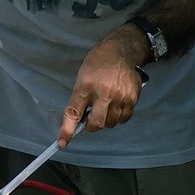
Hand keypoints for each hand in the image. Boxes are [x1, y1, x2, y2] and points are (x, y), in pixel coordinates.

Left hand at [58, 25, 146, 147]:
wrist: (121, 51)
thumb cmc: (98, 63)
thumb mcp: (83, 76)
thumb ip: (81, 98)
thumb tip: (79, 120)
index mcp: (85, 85)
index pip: (73, 112)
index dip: (67, 130)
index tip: (62, 143)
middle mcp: (103, 93)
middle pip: (96, 124)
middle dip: (92, 126)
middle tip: (91, 119)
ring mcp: (119, 97)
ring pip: (111, 123)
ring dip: (106, 120)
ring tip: (106, 106)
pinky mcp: (131, 99)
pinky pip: (124, 119)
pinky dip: (118, 117)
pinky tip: (116, 106)